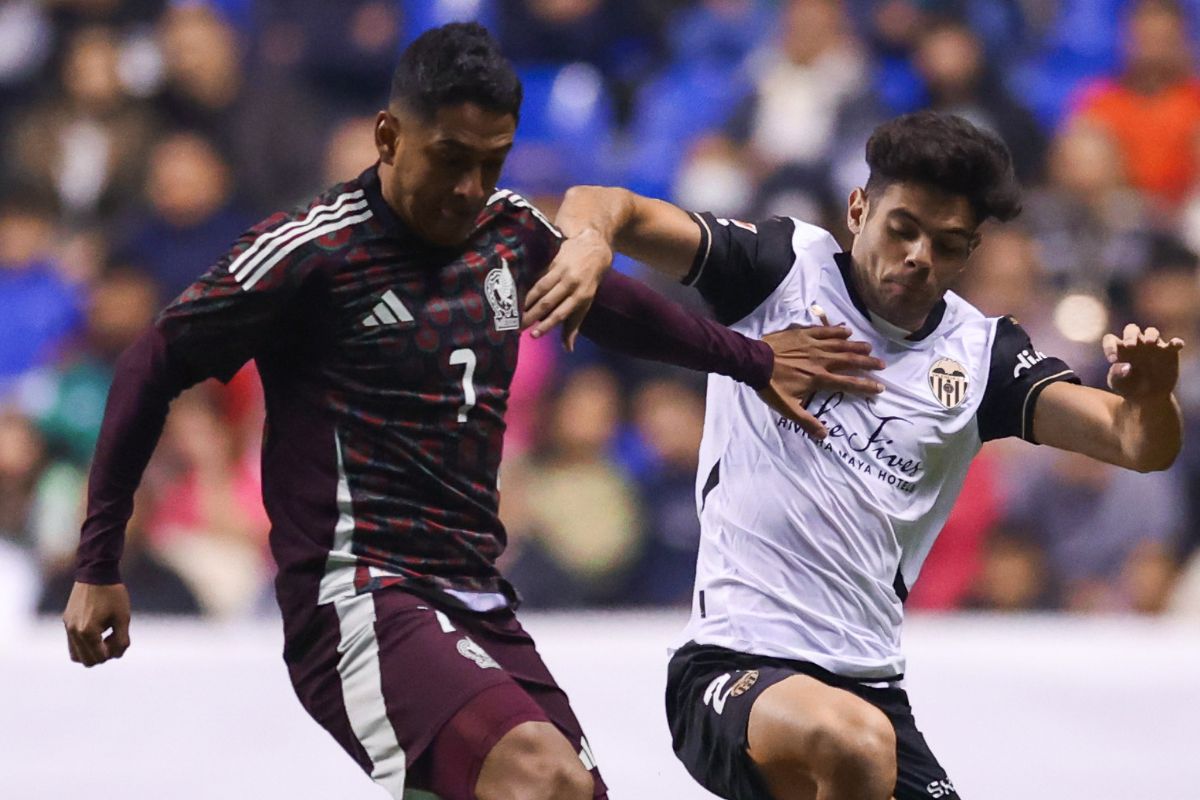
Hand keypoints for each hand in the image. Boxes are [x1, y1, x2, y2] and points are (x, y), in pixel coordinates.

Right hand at [63, 582, 130, 666]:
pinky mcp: (66, 621)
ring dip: (91, 651)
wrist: (96, 572)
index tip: (119, 637)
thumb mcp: (123, 618)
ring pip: (76, 655)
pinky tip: (98, 630)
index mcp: (87, 632)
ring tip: (105, 635)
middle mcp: (73, 632)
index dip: (113, 652)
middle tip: (112, 637)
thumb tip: (115, 656)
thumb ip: (121, 640)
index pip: (99, 658)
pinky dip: (84, 644)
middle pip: (87, 661)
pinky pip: (72, 643)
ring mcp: (67, 627)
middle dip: (102, 654)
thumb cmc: (113, 595)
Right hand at [522, 229, 612, 351]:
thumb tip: (568, 348)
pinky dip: (529, 287)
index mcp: (582, 297)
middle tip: (518, 326)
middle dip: (532, 315)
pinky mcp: (555, 263)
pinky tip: (518, 295)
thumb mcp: (586, 303)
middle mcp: (572, 285)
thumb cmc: (589, 282)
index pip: (562, 314)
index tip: (534, 335)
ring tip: (515, 312)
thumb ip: (574, 325)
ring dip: (527, 301)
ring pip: (541, 289)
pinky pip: (540, 277)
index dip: (547, 325)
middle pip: (548, 303)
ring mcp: (563, 273)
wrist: (594, 250)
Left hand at [756, 325, 884, 438]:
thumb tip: (824, 436)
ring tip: (869, 348)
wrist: (754, 362)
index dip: (865, 386)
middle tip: (881, 364)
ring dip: (856, 346)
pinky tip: (846, 329)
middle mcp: (821, 361)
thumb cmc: (771, 386)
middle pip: (849, 361)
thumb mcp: (787, 408)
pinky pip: (824, 330)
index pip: (848, 383)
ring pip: (840, 344)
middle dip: (867, 363)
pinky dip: (836, 330)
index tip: (879, 387)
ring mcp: (812, 345)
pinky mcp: (803, 334)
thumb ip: (806, 421)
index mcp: (819, 379)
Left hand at [1103, 324, 1184, 399]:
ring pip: (1151, 332)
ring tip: (1149, 343)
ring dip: (1150, 335)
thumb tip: (1125, 367)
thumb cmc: (1128, 388)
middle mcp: (1136, 344)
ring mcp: (1153, 347)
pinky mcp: (1169, 353)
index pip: (1110, 340)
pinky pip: (1174, 343)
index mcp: (1119, 350)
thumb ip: (1116, 375)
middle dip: (1130, 335)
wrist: (1148, 398)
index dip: (1109, 347)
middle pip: (1131, 329)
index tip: (1112, 359)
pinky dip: (1175, 342)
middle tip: (1130, 346)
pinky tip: (1175, 344)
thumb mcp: (1118, 385)